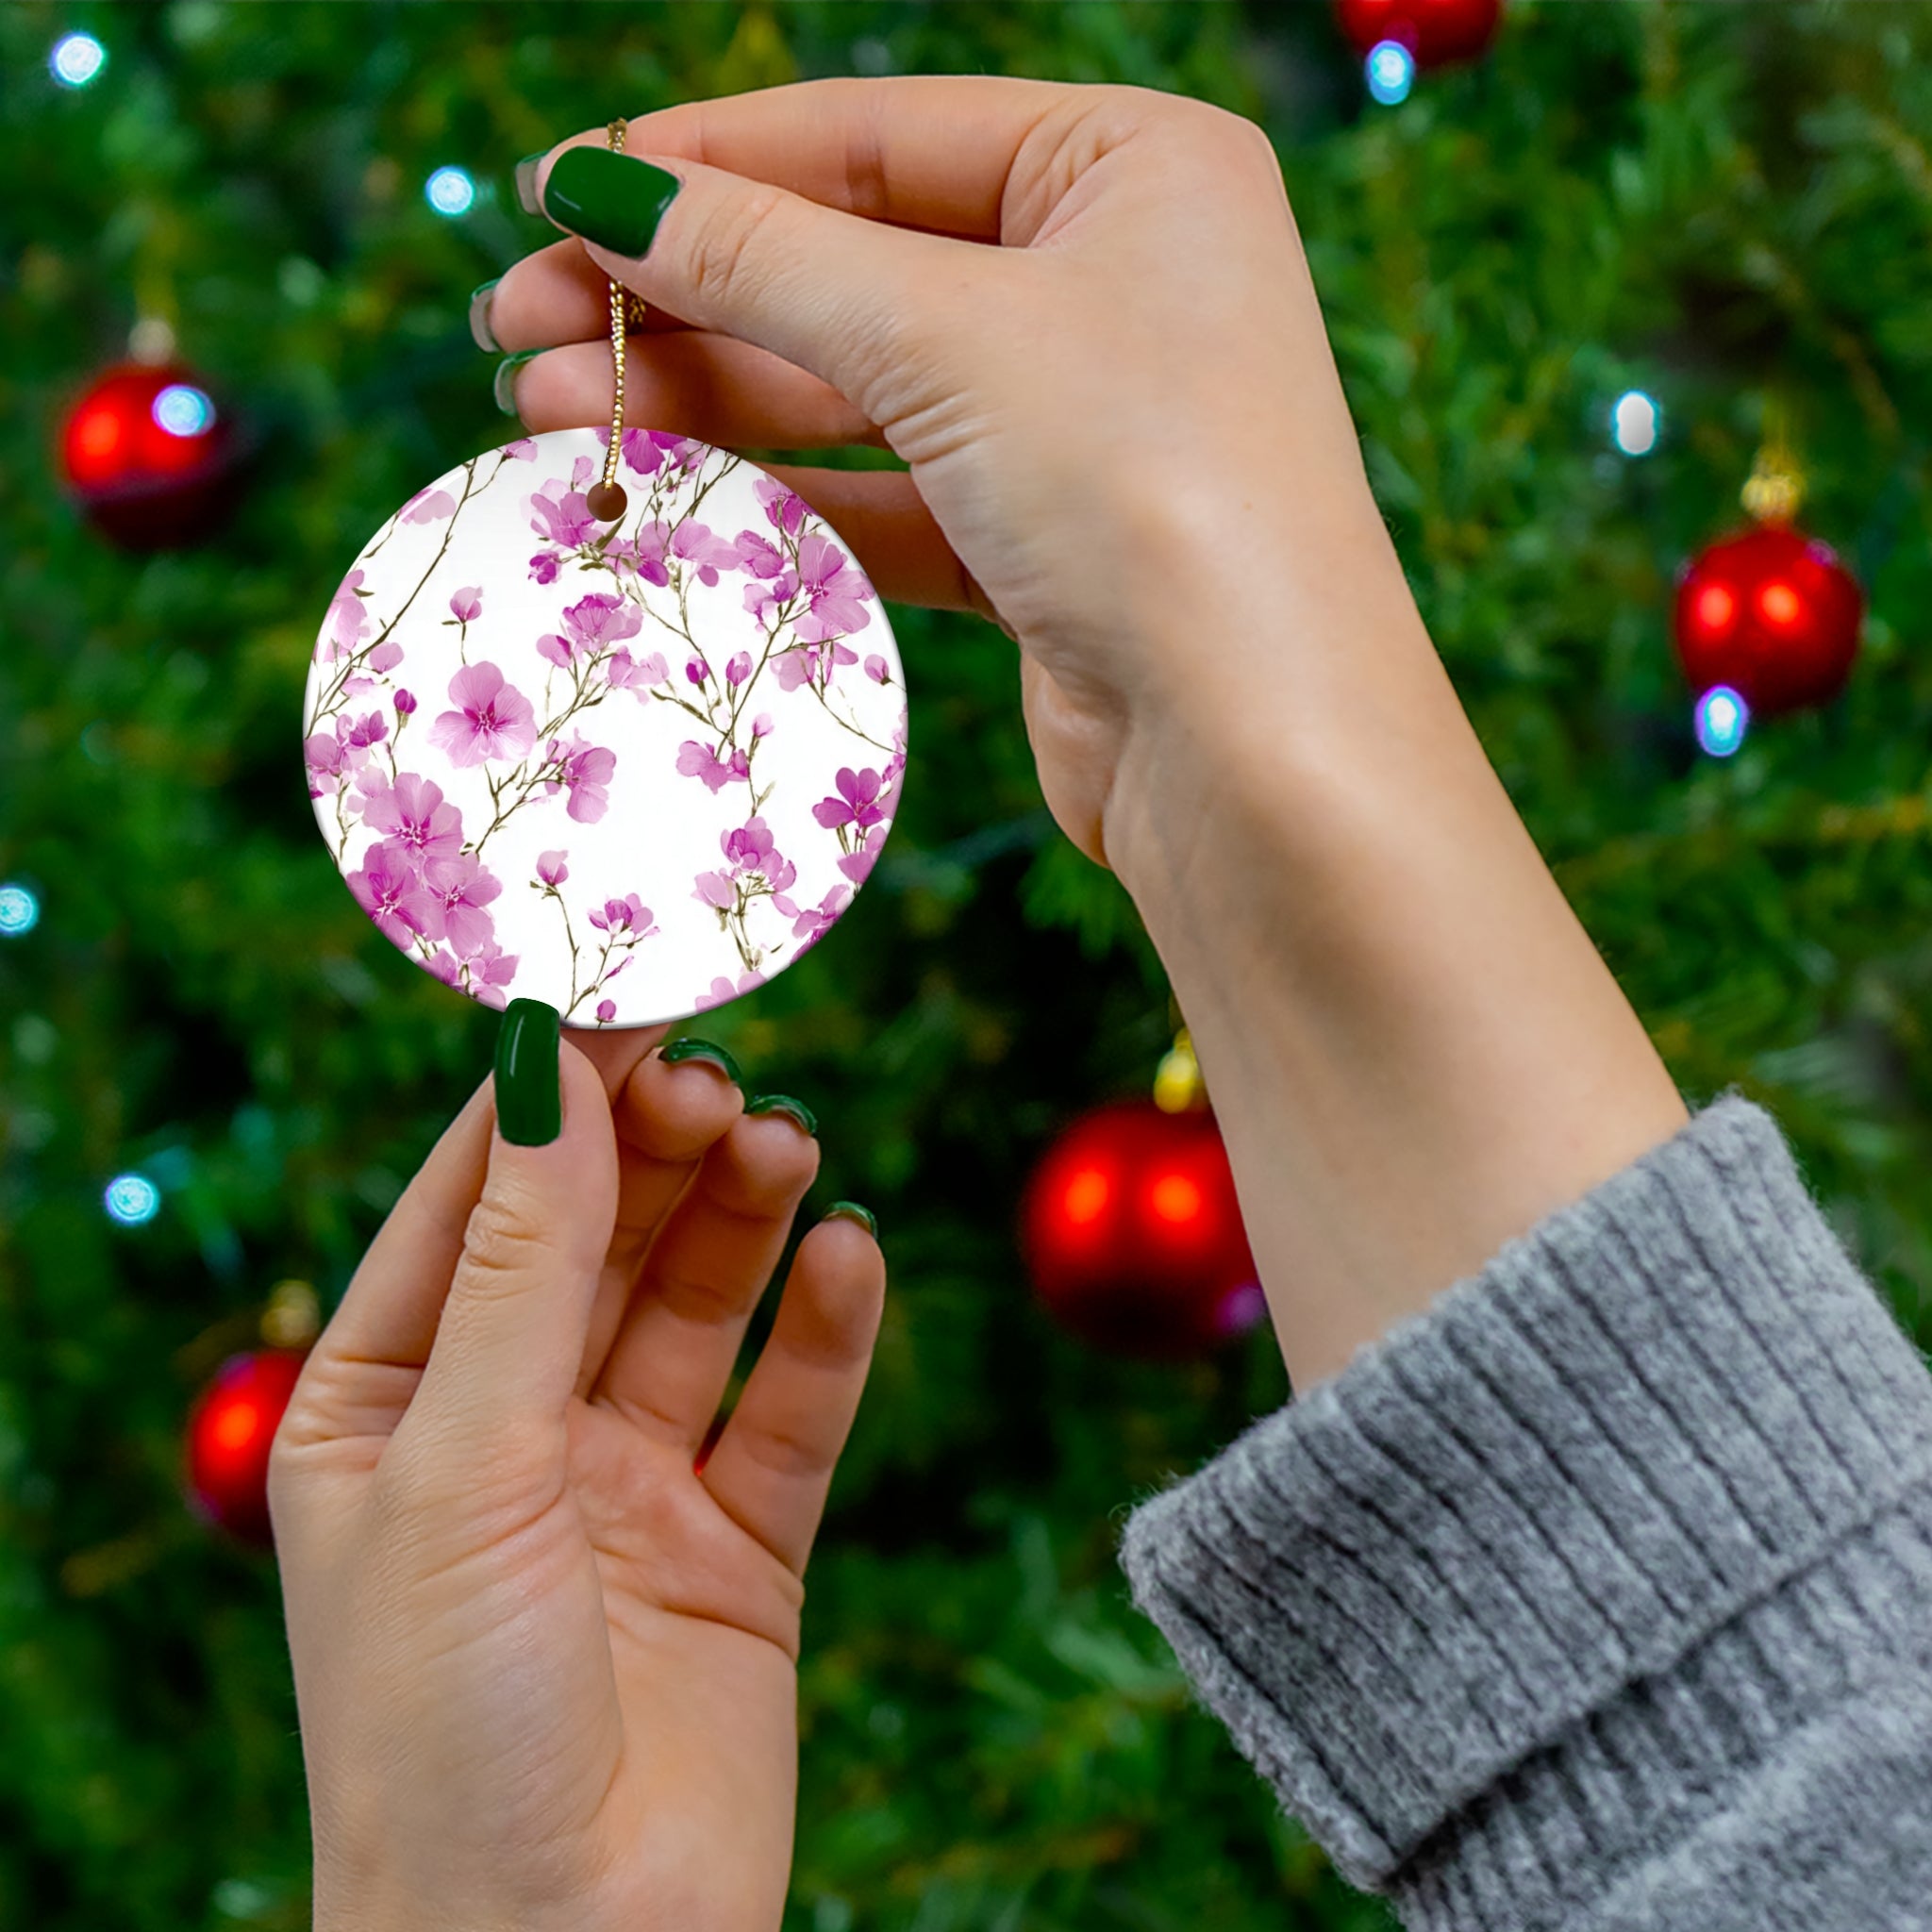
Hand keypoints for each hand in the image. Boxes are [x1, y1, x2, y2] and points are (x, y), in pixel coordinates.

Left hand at [270, 1028, 883, 1931]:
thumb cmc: (443, 1728)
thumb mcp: (463, 1465)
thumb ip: (524, 1263)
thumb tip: (550, 1065)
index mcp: (387, 1405)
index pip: (474, 1199)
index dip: (550, 1092)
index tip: (629, 986)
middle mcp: (508, 1432)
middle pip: (597, 1236)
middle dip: (655, 1150)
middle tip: (720, 1080)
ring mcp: (627, 1488)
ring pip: (697, 1305)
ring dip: (742, 1217)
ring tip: (785, 1146)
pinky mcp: (738, 1550)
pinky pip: (790, 1410)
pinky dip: (825, 1330)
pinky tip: (849, 1257)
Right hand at [484, 76, 1401, 879]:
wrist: (1256, 752)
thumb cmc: (1147, 491)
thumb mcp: (944, 336)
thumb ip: (762, 257)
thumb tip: (599, 187)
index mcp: (1133, 168)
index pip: (875, 135)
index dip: (703, 162)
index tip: (553, 192)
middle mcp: (1116, 282)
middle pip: (851, 263)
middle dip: (680, 295)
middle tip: (514, 325)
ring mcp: (1083, 423)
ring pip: (856, 390)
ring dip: (703, 400)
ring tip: (545, 413)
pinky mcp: (1047, 549)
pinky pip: (886, 497)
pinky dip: (778, 498)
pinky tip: (658, 496)